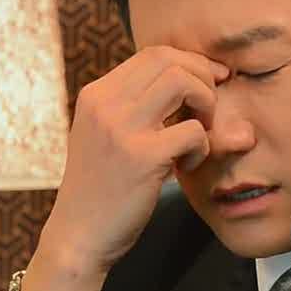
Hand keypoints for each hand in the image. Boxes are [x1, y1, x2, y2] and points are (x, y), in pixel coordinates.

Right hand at [37, 46, 228, 280]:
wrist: (78, 237)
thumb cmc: (101, 188)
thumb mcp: (105, 136)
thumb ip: (133, 107)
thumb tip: (183, 81)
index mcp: (96, 95)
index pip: (153, 54)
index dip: (190, 62)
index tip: (212, 80)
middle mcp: (105, 104)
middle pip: (170, 60)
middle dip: (203, 79)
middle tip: (210, 111)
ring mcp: (122, 128)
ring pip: (183, 83)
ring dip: (205, 105)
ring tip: (199, 134)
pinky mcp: (142, 157)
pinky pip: (193, 131)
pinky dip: (202, 146)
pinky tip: (188, 165)